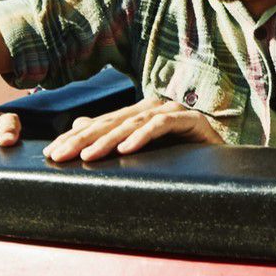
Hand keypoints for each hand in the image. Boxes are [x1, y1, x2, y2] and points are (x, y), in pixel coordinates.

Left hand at [44, 96, 224, 163]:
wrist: (224, 167)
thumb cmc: (182, 159)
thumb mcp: (141, 152)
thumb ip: (112, 137)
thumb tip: (78, 125)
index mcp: (140, 113)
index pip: (100, 124)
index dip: (74, 138)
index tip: (51, 154)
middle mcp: (154, 107)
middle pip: (111, 122)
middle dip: (82, 139)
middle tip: (59, 155)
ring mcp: (174, 111)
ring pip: (133, 123)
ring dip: (108, 141)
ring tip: (87, 157)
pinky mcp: (192, 120)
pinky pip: (163, 125)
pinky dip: (143, 137)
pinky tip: (126, 150)